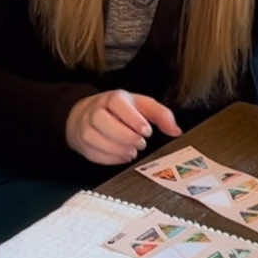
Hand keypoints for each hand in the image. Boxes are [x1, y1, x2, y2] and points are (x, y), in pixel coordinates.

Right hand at [65, 90, 180, 165]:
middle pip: (102, 120)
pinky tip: (122, 156)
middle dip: (124, 136)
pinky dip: (110, 158)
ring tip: (132, 151)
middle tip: (140, 144)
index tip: (146, 131)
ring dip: (117, 149)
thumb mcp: (142, 107)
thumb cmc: (120, 111)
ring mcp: (85, 127)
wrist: (87, 115)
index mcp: (112, 98)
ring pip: (95, 138)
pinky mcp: (83, 143)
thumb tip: (175, 130)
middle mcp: (95, 110)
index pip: (117, 103)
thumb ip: (161, 115)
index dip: (133, 119)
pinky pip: (92, 152)